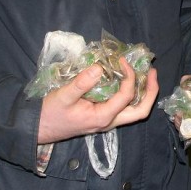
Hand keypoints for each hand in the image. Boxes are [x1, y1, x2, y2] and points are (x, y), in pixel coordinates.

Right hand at [37, 57, 159, 143]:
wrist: (38, 128)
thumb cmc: (50, 113)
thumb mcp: (63, 96)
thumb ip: (81, 83)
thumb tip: (99, 67)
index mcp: (102, 118)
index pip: (126, 97)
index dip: (130, 77)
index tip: (122, 61)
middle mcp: (109, 122)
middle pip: (140, 111)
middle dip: (151, 91)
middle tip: (152, 71)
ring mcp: (107, 122)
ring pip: (135, 112)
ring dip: (144, 94)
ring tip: (146, 74)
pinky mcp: (102, 118)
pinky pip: (125, 109)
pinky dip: (132, 95)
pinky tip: (128, 81)